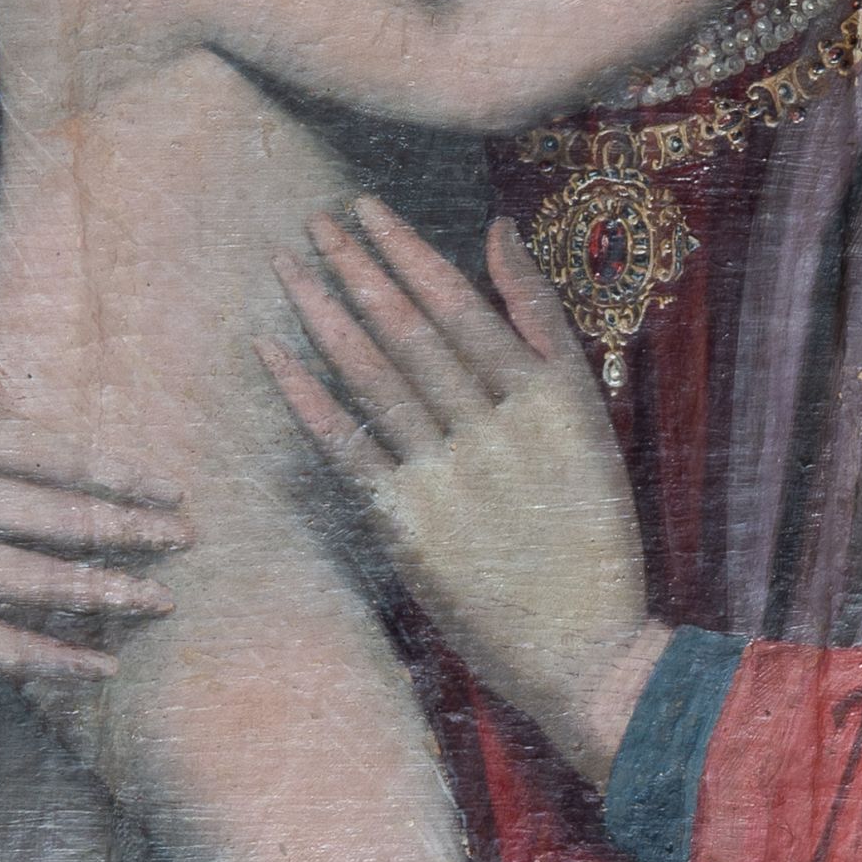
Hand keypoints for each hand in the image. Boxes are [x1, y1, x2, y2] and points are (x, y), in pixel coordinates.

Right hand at [0, 254, 182, 675]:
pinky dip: (48, 658)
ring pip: (31, 579)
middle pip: (54, 516)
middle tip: (188, 542)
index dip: (117, 476)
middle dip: (129, 532)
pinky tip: (98, 667)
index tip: (171, 491)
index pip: (51, 455)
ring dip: (103, 594)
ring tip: (160, 602)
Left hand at [259, 200, 669, 788]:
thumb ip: (542, 323)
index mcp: (550, 397)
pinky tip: (270, 352)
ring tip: (287, 266)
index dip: (405, 252)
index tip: (365, 211)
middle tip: (313, 223)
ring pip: (372, 377)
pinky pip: (346, 446)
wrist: (587, 650)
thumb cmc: (590, 530)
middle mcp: (499, 429)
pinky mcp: (411, 526)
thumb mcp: (588, 417)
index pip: (461, 304)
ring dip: (322, 315)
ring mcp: (451, 477)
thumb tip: (497, 229)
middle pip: (408, 331)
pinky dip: (304, 395)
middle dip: (355, 269)